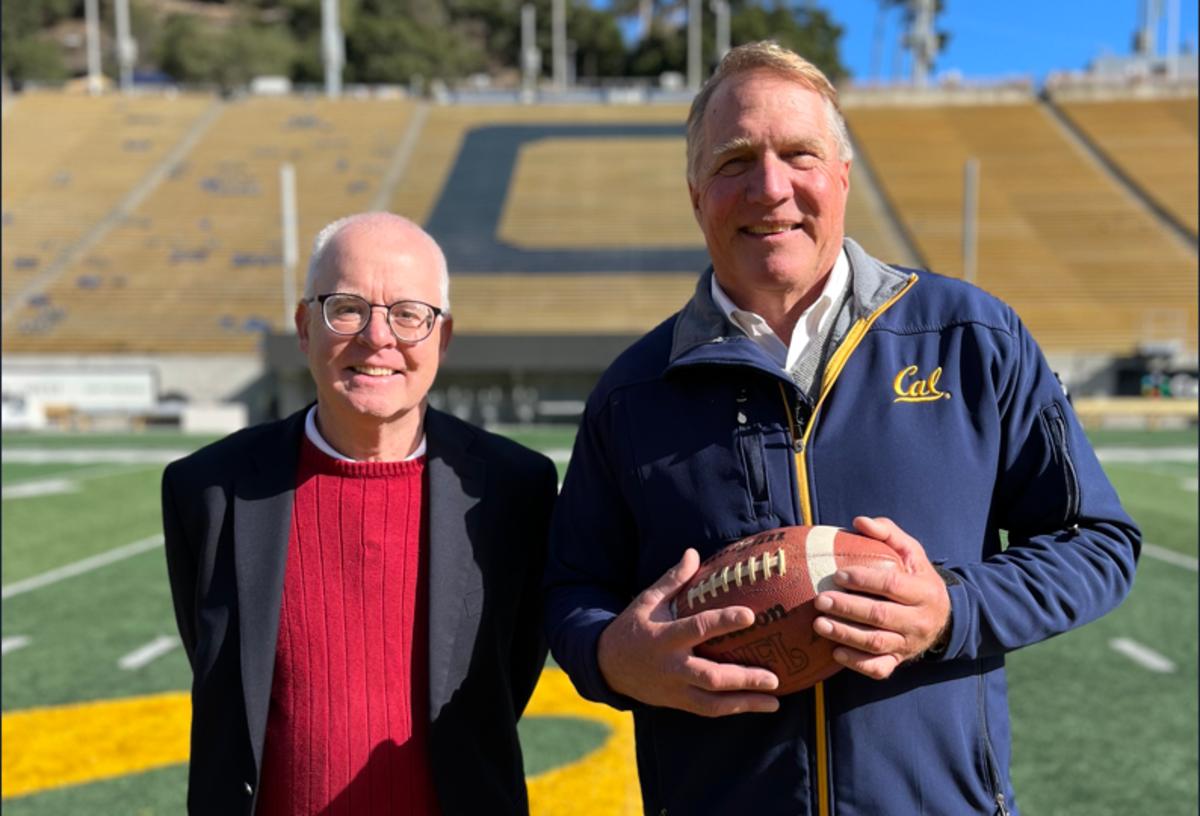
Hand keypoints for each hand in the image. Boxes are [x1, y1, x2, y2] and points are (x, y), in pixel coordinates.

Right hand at [597, 548, 780, 716]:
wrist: (607, 667)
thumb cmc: (633, 627)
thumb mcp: (647, 600)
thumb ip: (672, 579)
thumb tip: (693, 552)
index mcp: (664, 637)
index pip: (697, 628)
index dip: (723, 622)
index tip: (750, 615)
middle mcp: (671, 667)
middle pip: (710, 677)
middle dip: (743, 679)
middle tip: (773, 677)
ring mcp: (675, 689)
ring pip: (712, 703)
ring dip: (745, 702)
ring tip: (775, 699)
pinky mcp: (678, 703)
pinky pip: (709, 710)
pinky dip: (735, 709)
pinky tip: (760, 705)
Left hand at [812, 516, 950, 679]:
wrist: (943, 617)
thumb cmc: (917, 577)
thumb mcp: (911, 552)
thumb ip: (888, 533)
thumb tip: (859, 521)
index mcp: (923, 591)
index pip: (892, 585)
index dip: (865, 580)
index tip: (838, 575)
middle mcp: (918, 620)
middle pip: (881, 616)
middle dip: (848, 608)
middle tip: (820, 600)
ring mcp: (909, 644)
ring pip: (877, 643)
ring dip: (846, 634)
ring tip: (819, 624)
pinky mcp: (899, 661)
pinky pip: (879, 668)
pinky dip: (857, 663)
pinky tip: (835, 653)